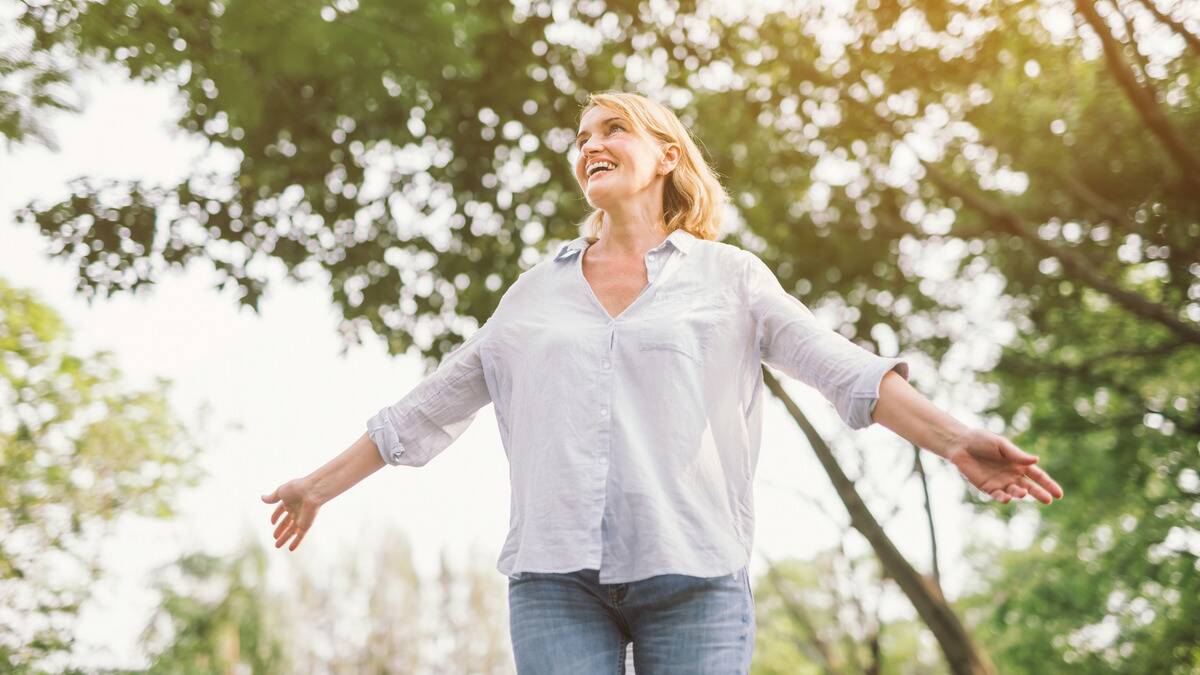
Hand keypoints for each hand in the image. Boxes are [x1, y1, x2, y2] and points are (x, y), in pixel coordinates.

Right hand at [261, 478, 322, 550]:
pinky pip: (300, 536)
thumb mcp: (281, 492)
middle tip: (274, 537)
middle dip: (280, 530)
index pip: (281, 510)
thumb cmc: (296, 489)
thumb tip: (262, 498)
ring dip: (284, 538)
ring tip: (277, 546)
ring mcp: (301, 518)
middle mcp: (296, 510)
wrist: (312, 492)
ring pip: (291, 531)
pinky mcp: (306, 525)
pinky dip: (296, 542)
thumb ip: (272, 497)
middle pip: (287, 522)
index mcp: (290, 501)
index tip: (272, 522)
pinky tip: (291, 549)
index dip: (276, 516)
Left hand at [944, 428, 1063, 504]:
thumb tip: (1036, 459)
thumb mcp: (1001, 445)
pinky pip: (997, 495)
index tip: (1059, 494)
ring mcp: (1000, 482)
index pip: (1038, 475)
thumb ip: (1017, 455)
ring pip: (1014, 492)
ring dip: (1020, 494)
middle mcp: (1012, 475)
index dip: (1048, 484)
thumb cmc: (982, 440)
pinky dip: (1003, 498)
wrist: (960, 444)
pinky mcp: (987, 488)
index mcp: (1019, 463)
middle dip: (1039, 493)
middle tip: (1048, 500)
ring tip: (1023, 493)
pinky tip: (1006, 498)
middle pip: (1030, 487)